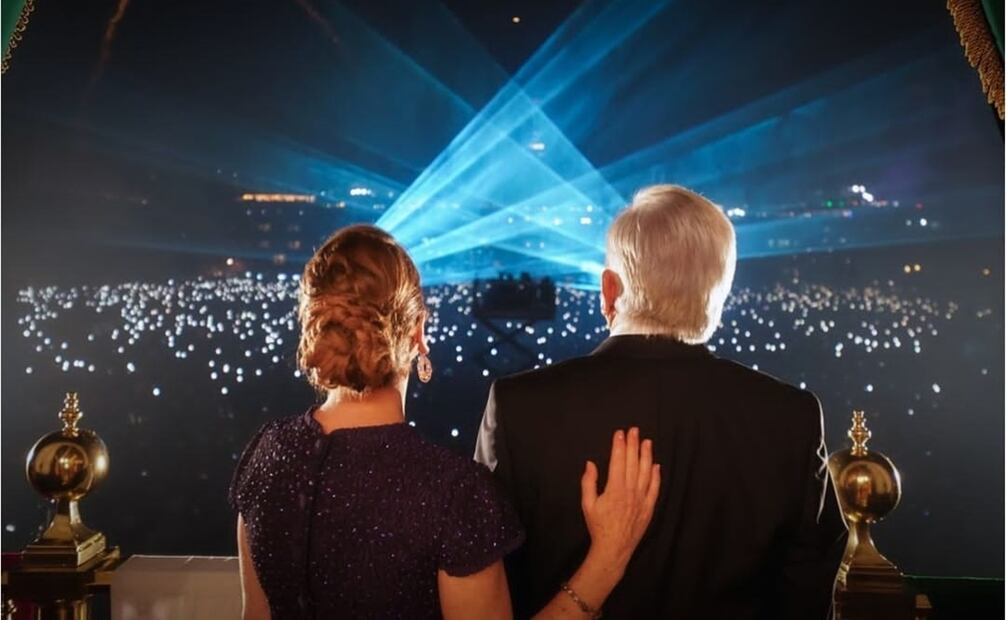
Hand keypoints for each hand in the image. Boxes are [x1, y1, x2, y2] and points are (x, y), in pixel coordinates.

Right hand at [580, 428, 659, 575]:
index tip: (620, 433)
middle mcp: (630, 491)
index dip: (619, 445)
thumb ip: (588, 482)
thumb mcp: (587, 505)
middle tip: (634, 430)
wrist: (613, 548)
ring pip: (646, 472)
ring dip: (646, 455)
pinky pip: (654, 488)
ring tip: (647, 441)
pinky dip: (656, 476)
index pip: (618, 461)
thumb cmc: (598, 526)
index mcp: (614, 489)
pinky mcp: (649, 508)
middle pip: (633, 462)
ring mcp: (642, 499)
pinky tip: (656, 465)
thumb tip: (590, 464)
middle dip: (633, 444)